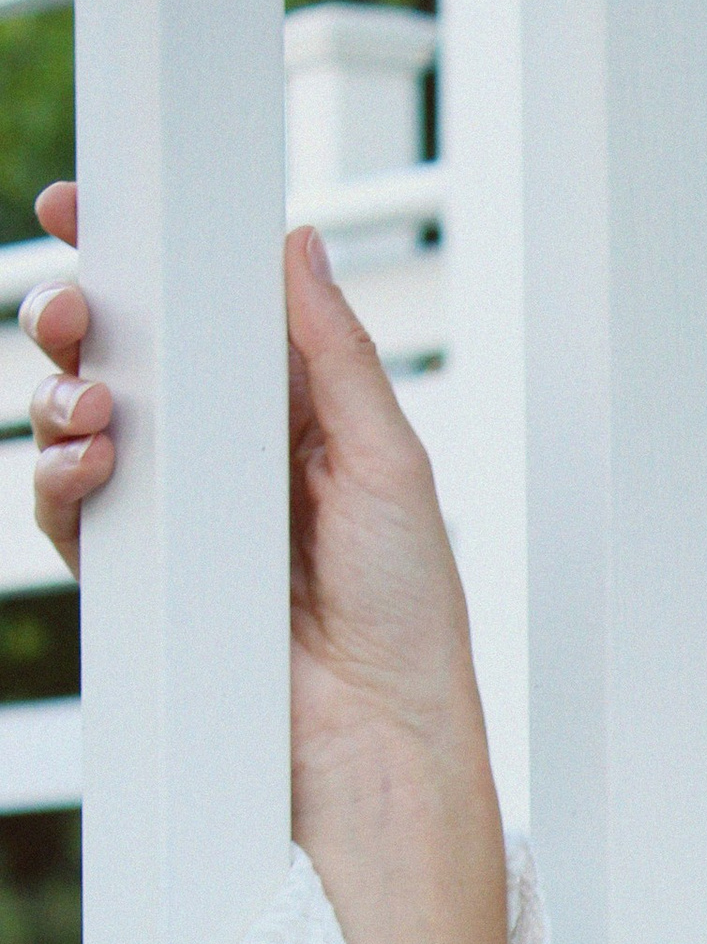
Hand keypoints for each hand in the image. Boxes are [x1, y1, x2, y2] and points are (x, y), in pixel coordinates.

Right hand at [18, 177, 507, 943]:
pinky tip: (86, 464)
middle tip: (78, 305)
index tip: (88, 204)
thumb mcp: (387, 461)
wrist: (376, 739)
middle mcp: (226, 452)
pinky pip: (71, 507)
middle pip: (126, 352)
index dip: (142, 254)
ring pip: (81, 419)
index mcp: (290, 410)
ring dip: (65, 390)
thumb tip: (294, 241)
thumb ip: (332, 353)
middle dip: (84, 312)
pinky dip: (62, 474)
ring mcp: (175, 512)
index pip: (203, 309)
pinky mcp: (139, 573)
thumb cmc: (407, 613)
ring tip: (93, 401)